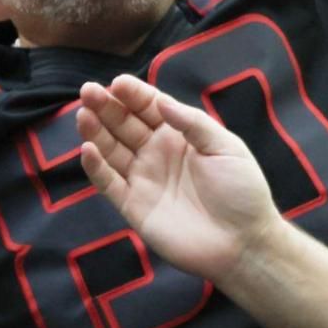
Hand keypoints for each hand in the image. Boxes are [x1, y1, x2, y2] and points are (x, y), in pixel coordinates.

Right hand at [76, 74, 280, 281]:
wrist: (244, 244)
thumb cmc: (243, 193)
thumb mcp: (226, 148)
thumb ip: (193, 123)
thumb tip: (162, 102)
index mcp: (178, 136)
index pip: (148, 108)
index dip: (132, 94)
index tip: (117, 83)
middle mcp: (156, 154)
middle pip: (123, 124)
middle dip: (105, 106)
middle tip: (88, 90)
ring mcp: (143, 179)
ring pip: (110, 150)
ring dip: (95, 131)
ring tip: (83, 114)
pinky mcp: (133, 206)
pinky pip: (108, 183)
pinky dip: (95, 167)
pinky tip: (88, 149)